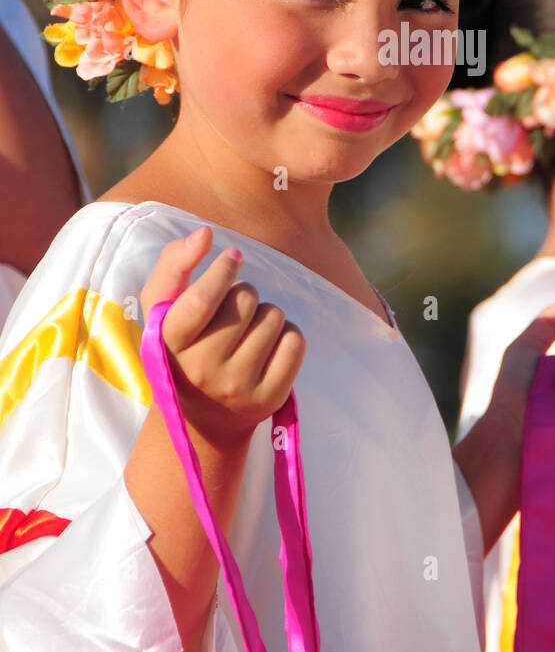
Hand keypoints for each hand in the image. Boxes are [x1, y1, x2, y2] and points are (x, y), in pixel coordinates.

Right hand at [141, 225, 304, 447]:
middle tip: (233, 312)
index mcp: (170, 344)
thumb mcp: (162, 308)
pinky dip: (288, 335)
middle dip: (245, 294)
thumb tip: (204, 234)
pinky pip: (295, 341)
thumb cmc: (183, 345)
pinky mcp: (270, 398)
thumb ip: (174, 263)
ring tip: (247, 333)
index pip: (203, 298)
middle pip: (246, 300)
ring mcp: (237, 388)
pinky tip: (268, 347)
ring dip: (265, 315)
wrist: (202, 417)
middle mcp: (202, 370)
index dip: (223, 270)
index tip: (233, 257)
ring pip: (273, 317)